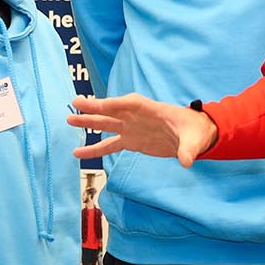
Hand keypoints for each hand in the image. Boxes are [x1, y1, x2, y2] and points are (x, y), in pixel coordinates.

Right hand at [67, 94, 217, 166]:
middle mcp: (137, 116)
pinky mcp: (131, 141)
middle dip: (95, 108)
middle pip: (112, 110)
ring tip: (69, 120)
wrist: (195, 135)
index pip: (129, 104)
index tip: (98, 103)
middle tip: (75, 104)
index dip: (114, 103)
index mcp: (151, 109)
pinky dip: (94, 149)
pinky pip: (109, 145)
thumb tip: (188, 162)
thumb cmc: (196, 131)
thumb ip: (189, 150)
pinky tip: (78, 152)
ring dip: (89, 123)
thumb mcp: (194, 140)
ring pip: (106, 125)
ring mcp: (132, 128)